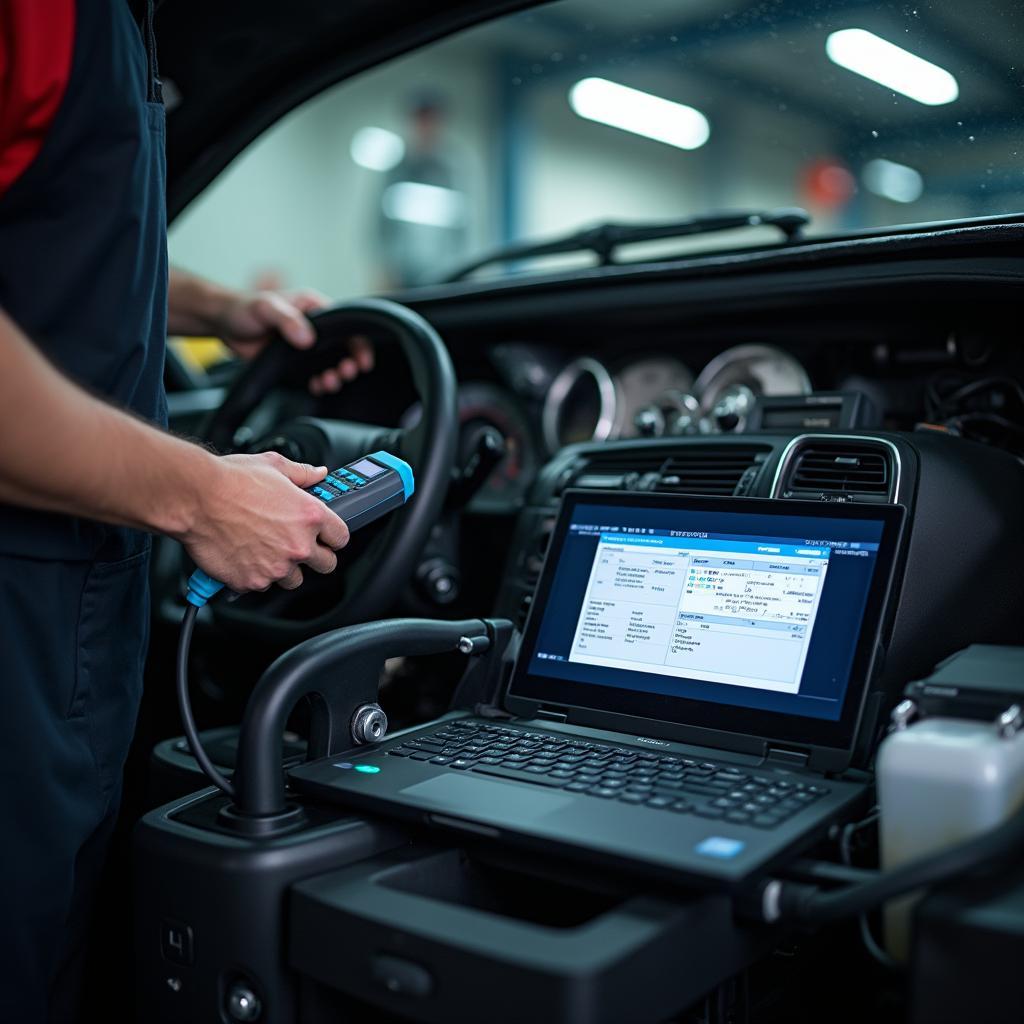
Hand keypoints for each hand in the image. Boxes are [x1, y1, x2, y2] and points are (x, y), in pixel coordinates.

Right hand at [178, 451, 349, 592]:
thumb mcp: (273, 465)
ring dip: (284, 568)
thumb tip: (318, 473)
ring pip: (293, 579)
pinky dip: (254, 575)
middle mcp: (298, 545)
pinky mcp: (252, 581)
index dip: (333, 536)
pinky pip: (261, 585)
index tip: (326, 537)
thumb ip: (302, 473)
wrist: (194, 498)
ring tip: (264, 549)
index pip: (342, 538)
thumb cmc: (230, 480)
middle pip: (326, 565)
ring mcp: (276, 567)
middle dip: (315, 557)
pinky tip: (243, 555)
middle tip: (297, 545)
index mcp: (310, 516)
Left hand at [216, 288, 374, 394]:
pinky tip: (317, 386)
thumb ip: (287, 320)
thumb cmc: (244, 308)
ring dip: (336, 377)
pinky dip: (321, 384)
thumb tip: (308, 338)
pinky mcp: (297, 363)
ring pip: (333, 365)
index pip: (348, 326)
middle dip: (349, 364)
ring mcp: (308, 347)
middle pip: (345, 349)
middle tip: (345, 373)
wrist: (224, 324)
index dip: (359, 344)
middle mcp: (316, 328)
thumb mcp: (266, 308)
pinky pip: (316, 376)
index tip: (361, 360)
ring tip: (329, 382)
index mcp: (315, 308)